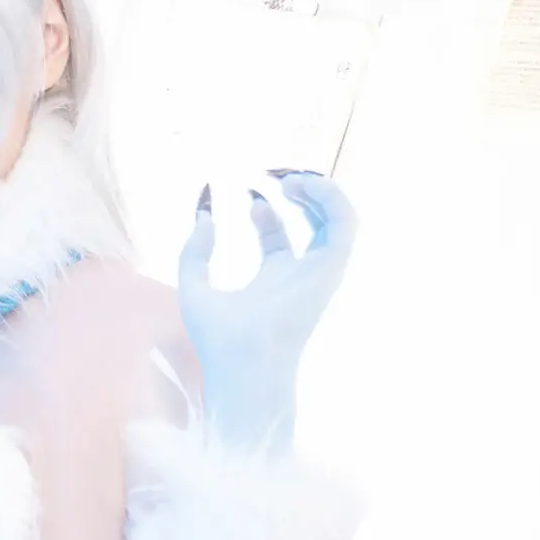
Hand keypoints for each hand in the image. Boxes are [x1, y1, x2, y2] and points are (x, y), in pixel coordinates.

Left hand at [177, 169, 354, 448]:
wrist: (242, 363)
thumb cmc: (219, 340)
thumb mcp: (194, 286)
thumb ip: (194, 253)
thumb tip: (203, 219)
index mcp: (272, 282)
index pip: (280, 238)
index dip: (266, 211)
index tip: (250, 196)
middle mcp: (300, 276)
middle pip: (314, 225)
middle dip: (303, 192)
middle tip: (279, 175)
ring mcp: (317, 273)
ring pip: (338, 222)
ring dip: (322, 191)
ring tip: (292, 179)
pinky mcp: (330, 269)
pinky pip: (345, 225)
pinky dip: (331, 198)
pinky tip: (303, 185)